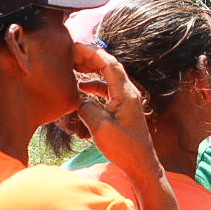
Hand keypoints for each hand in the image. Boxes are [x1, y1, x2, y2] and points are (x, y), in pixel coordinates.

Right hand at [72, 43, 161, 179]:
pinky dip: (94, 85)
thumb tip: (79, 98)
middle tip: (69, 54)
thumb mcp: (100, 127)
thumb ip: (87, 108)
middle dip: (89, 57)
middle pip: (109, 66)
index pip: (109, 63)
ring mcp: (126, 100)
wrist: (140, 163)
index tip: (74, 47)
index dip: (91, 52)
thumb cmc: (124, 148)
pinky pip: (107, 89)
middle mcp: (128, 92)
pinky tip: (81, 88)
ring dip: (91, 70)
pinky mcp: (123, 108)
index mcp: (125, 93)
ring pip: (108, 77)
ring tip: (72, 66)